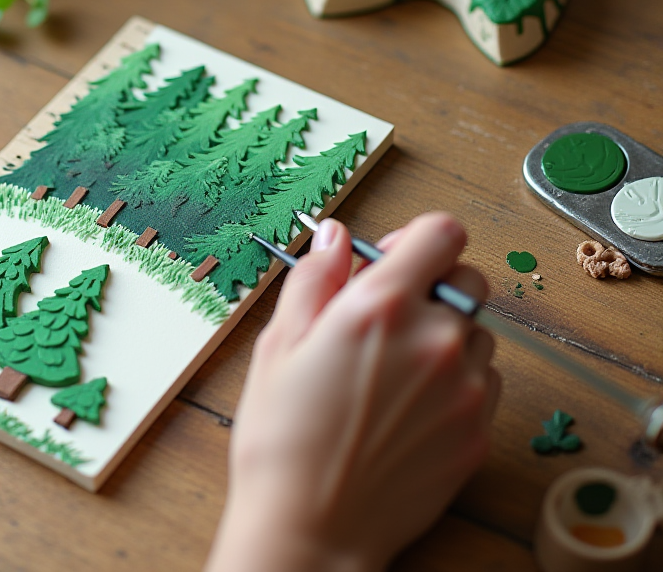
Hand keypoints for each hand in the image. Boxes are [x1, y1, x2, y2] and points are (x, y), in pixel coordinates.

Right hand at [207, 213, 499, 571]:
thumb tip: (336, 237)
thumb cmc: (283, 439)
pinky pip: (483, 381)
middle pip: (469, 278)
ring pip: (478, 332)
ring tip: (395, 368)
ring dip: (447, 334)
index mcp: (381, 307)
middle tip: (389, 316)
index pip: (442, 234)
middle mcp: (435, 340)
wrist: (312, 529)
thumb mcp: (279, 343)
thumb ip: (315, 278)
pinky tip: (410, 404)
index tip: (392, 258)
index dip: (416, 238)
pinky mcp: (478, 431)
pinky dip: (456, 379)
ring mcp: (464, 388)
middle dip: (434, 284)